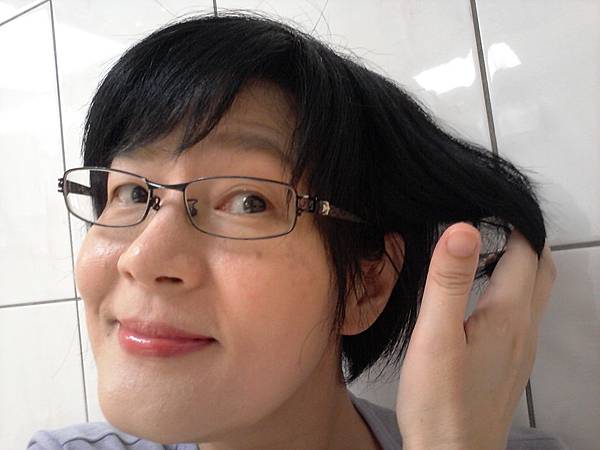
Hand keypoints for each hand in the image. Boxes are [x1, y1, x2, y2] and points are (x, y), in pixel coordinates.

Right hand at [395, 222, 556, 449]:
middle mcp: (525, 329)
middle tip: (492, 222)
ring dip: (520, 265)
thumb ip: (448, 281)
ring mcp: (521, 350)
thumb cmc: (439, 398)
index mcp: (509, 315)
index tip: (485, 204)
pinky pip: (522, 315)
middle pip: (542, 271)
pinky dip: (512, 291)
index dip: (511, 223)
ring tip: (483, 252)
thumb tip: (463, 226)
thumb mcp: (436, 336)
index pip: (524, 253)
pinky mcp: (511, 365)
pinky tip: (481, 301)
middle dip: (526, 240)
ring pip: (535, 294)